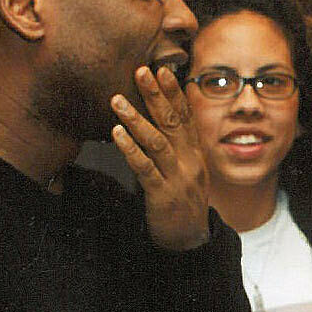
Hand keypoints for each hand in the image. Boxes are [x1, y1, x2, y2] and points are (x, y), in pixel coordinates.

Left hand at [111, 65, 208, 250]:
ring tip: (117, 100)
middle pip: (172, 122)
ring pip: (157, 142)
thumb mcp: (187, 172)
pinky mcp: (163, 195)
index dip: (174, 93)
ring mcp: (178, 178)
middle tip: (141, 71)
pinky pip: (145, 169)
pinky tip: (118, 134)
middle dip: (156, 95)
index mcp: (194, 154)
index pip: (185, 117)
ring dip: (136, 119)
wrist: (191, 242)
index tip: (162, 69)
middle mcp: (189, 162)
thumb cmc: (183, 203)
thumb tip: (160, 123)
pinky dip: (131, 149)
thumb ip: (176, 148)